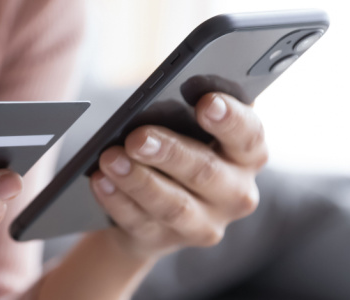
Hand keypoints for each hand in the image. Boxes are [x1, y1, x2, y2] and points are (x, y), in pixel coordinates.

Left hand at [89, 92, 266, 258]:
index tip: (206, 103)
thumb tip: (161, 96)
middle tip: (137, 137)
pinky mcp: (166, 241)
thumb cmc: (178, 147)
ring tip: (110, 158)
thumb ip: (186, 110)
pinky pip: (139, 222)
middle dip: (169, 152)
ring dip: (138, 180)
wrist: (156, 205)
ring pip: (172, 205)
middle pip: (206, 172)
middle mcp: (235, 193)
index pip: (249, 135)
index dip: (230, 119)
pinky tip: (100, 181)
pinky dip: (117, 200)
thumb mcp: (190, 127)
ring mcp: (203, 223)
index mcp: (247, 155)